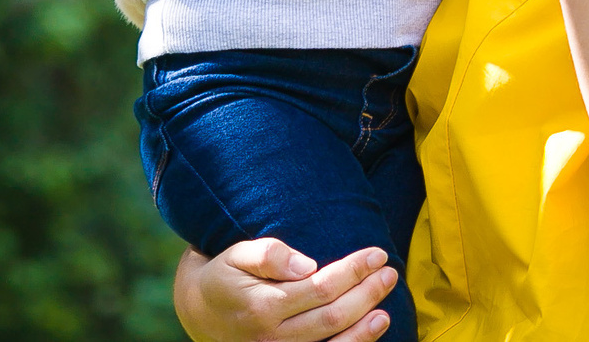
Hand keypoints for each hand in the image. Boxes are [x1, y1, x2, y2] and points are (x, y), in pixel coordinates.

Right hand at [171, 240, 397, 341]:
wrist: (199, 312)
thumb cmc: (223, 276)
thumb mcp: (236, 255)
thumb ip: (268, 254)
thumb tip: (307, 264)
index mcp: (263, 306)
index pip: (321, 287)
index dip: (353, 271)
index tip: (376, 254)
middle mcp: (272, 338)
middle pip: (333, 316)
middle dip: (367, 293)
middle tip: (389, 271)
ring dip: (366, 327)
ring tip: (386, 306)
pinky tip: (370, 331)